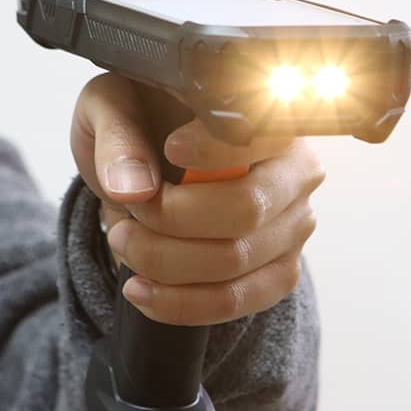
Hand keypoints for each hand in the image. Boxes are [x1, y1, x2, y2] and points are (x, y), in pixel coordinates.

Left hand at [71, 72, 324, 325]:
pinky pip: (235, 300)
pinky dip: (179, 304)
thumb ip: (119, 137)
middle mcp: (297, 170)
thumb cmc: (140, 119)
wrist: (147, 162)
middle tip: (128, 213)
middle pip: (247, 209)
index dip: (214, 150)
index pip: (260, 136)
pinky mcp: (280, 270)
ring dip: (165, 262)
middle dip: (171, 221)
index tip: (168, 151)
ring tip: (124, 241)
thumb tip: (131, 187)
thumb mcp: (114, 106)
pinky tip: (139, 289)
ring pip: (235, 261)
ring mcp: (294, 224)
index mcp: (269, 115)